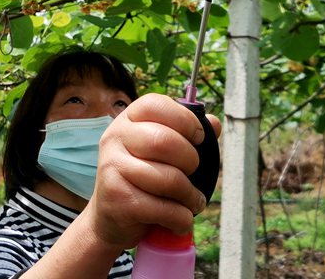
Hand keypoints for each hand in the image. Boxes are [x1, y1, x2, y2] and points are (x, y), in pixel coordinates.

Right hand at [80, 93, 220, 249]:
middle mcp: (115, 138)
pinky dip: (181, 218)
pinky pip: (163, 209)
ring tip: (193, 201)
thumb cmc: (142, 177)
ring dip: (190, 196)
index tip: (198, 137)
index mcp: (128, 119)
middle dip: (191, 160)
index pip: (155, 104)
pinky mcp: (117, 200)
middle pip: (165, 141)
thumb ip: (187, 133)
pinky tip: (181, 219)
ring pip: (168, 179)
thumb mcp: (159, 150)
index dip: (185, 119)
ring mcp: (112, 168)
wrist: (109, 217)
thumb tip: (215, 123)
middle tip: (194, 172)